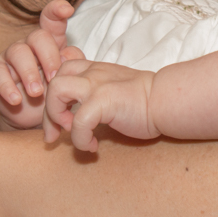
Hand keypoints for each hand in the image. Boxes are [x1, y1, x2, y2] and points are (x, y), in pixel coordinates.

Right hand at [0, 0, 84, 129]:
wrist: (35, 117)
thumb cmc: (55, 91)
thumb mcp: (68, 78)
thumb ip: (73, 62)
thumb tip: (67, 53)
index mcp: (51, 41)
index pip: (52, 20)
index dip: (57, 10)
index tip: (67, 10)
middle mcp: (30, 44)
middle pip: (38, 36)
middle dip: (48, 56)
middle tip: (54, 78)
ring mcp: (11, 56)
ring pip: (18, 52)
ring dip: (29, 73)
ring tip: (37, 93)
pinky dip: (7, 88)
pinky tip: (17, 100)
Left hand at [43, 60, 157, 151]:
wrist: (169, 101)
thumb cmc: (147, 103)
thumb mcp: (116, 90)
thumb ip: (98, 95)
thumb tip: (77, 119)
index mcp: (96, 70)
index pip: (62, 71)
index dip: (56, 96)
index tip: (64, 118)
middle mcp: (93, 73)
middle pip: (53, 82)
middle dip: (49, 112)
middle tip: (56, 135)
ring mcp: (97, 85)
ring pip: (56, 91)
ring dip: (56, 117)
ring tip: (72, 133)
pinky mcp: (104, 101)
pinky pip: (78, 122)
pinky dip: (80, 139)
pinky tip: (92, 147)